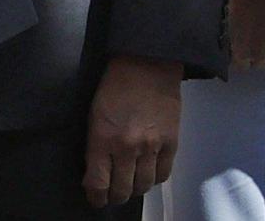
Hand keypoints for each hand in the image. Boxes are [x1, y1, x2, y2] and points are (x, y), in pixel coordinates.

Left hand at [83, 54, 181, 206]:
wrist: (146, 65)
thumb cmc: (114, 85)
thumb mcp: (93, 114)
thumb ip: (94, 144)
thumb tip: (96, 171)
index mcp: (102, 138)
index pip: (98, 183)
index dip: (96, 196)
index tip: (95, 198)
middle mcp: (128, 147)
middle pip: (122, 190)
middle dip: (114, 197)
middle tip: (111, 195)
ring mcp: (152, 147)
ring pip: (144, 186)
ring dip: (134, 189)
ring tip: (129, 185)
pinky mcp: (171, 144)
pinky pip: (163, 175)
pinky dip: (154, 179)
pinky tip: (147, 174)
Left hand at [228, 0, 264, 70]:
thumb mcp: (233, 17)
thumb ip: (237, 35)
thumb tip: (237, 41)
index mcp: (240, 47)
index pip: (240, 64)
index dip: (242, 57)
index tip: (243, 52)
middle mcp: (258, 52)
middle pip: (259, 64)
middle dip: (257, 55)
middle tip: (258, 43)